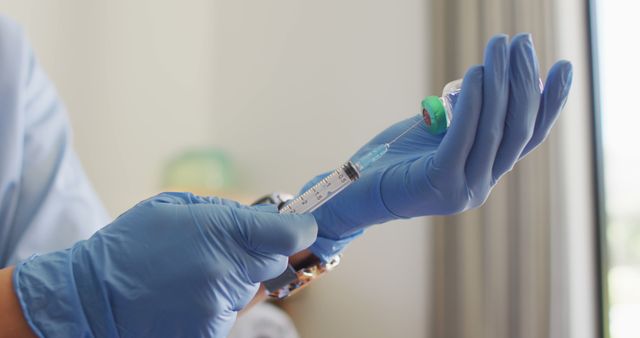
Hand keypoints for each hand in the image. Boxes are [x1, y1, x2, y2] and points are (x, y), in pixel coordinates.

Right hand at [12, 192, 316, 337]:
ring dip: (236, 279)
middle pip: (274, 262)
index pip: (289, 235)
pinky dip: (217, 303)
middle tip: (230, 248)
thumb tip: (264, 218)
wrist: (89, 298)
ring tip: (195, 273)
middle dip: (262, 253)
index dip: (301, 230)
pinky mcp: (209, 334)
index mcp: (221, 233)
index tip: (304, 227)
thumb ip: (225, 212)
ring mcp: (218, 308)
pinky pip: (230, 312)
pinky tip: (187, 295)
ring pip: (250, 288)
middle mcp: (226, 273)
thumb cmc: (130, 246)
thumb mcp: (176, 207)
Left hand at [305, 34, 572, 259]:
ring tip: (499, 47)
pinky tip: (474, 73)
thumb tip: (490, 78)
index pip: (527, 137)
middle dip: (524, 81)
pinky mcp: (439, 184)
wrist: (354, 195)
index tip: (564, 67)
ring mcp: (463, 188)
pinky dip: (472, 103)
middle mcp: (480, 185)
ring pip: (494, 130)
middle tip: (523, 42)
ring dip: (500, 83)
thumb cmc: (392, 160)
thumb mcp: (435, 135)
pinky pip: (463, 137)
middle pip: (516, 129)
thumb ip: (463, 117)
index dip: (549, 103)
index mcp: (483, 173)